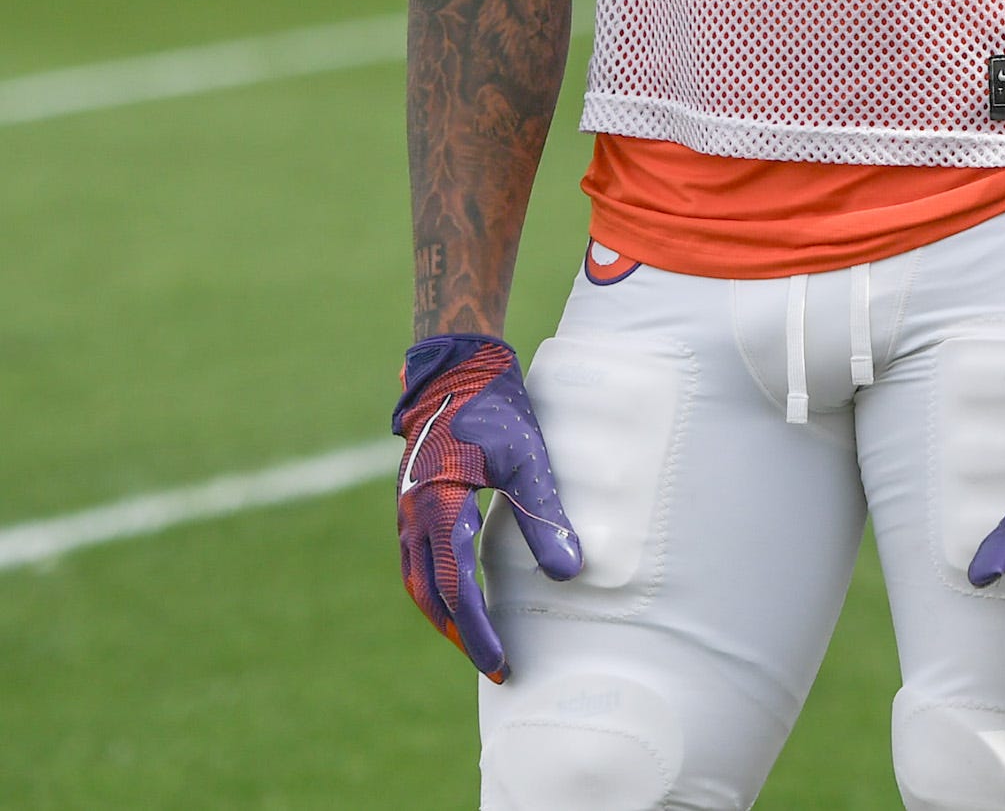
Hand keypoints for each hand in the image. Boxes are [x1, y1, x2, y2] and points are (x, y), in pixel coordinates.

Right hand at [393, 334, 582, 681]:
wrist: (455, 369)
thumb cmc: (496, 409)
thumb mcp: (528, 460)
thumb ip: (545, 517)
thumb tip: (569, 573)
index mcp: (438, 509)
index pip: (456, 587)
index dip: (477, 630)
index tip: (500, 663)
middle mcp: (413, 517)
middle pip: (431, 594)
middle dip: (460, 633)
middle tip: (494, 665)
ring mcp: (406, 511)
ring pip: (419, 580)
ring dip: (445, 614)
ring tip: (476, 640)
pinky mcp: (412, 502)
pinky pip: (418, 559)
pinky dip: (437, 586)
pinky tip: (460, 594)